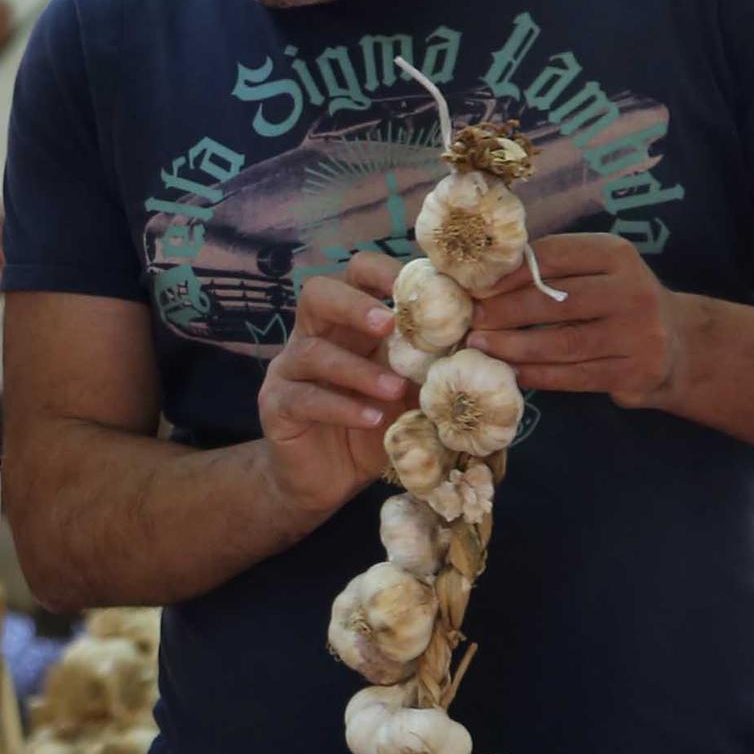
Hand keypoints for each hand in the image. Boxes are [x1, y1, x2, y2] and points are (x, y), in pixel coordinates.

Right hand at [255, 249, 410, 511]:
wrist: (328, 481)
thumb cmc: (373, 429)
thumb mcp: (408, 393)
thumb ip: (430, 367)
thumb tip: (476, 345)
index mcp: (348, 323)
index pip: (356, 275)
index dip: (383, 272)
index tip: (421, 287)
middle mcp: (314, 336)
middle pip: (318, 293)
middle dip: (355, 304)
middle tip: (389, 324)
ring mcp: (290, 369)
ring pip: (312, 350)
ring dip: (358, 368)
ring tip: (394, 389)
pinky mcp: (277, 405)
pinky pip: (305, 397)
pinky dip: (343, 406)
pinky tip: (371, 419)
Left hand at [466, 232, 680, 405]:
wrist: (678, 345)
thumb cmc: (617, 302)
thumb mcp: (597, 272)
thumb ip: (554, 270)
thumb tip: (486, 282)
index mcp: (617, 254)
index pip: (554, 257)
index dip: (510, 274)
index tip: (476, 288)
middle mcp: (632, 290)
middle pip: (556, 301)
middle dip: (505, 312)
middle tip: (472, 321)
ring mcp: (638, 333)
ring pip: (563, 343)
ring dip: (514, 347)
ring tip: (481, 347)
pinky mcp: (636, 371)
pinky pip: (575, 375)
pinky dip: (537, 375)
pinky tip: (511, 371)